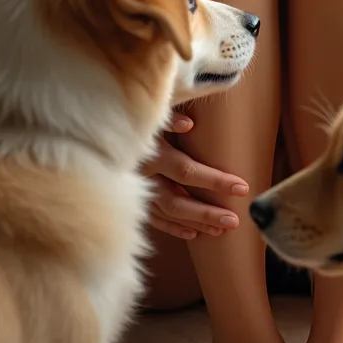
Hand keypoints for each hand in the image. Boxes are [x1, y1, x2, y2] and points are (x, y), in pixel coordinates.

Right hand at [142, 111, 249, 239]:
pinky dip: (172, 227)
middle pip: (178, 201)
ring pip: (167, 213)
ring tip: (221, 230)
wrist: (101, 123)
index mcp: (151, 154)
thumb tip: (189, 124)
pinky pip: (152, 217)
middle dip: (207, 213)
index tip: (242, 188)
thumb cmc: (131, 112)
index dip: (215, 181)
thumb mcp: (149, 109)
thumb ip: (168, 117)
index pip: (187, 172)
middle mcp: (143, 175)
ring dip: (194, 222)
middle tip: (233, 221)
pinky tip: (192, 233)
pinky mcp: (130, 195)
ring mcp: (134, 188)